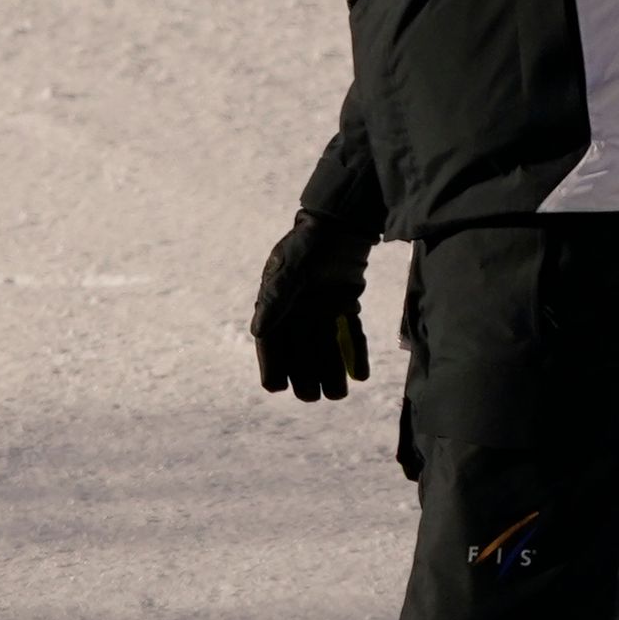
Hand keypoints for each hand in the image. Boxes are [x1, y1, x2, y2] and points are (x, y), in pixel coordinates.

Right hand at [251, 213, 373, 402]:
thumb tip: (257, 332)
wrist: (341, 223)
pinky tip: (361, 375)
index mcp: (276, 303)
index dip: (272, 366)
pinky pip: (350, 333)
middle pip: (300, 351)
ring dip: (332, 370)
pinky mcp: (346, 304)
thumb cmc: (308, 243)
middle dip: (307, 376)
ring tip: (339, 394)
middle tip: (315, 397)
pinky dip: (355, 352)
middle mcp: (298, 309)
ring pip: (326, 347)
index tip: (276, 387)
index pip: (271, 342)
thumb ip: (276, 299)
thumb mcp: (290, 269)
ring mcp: (322, 308)